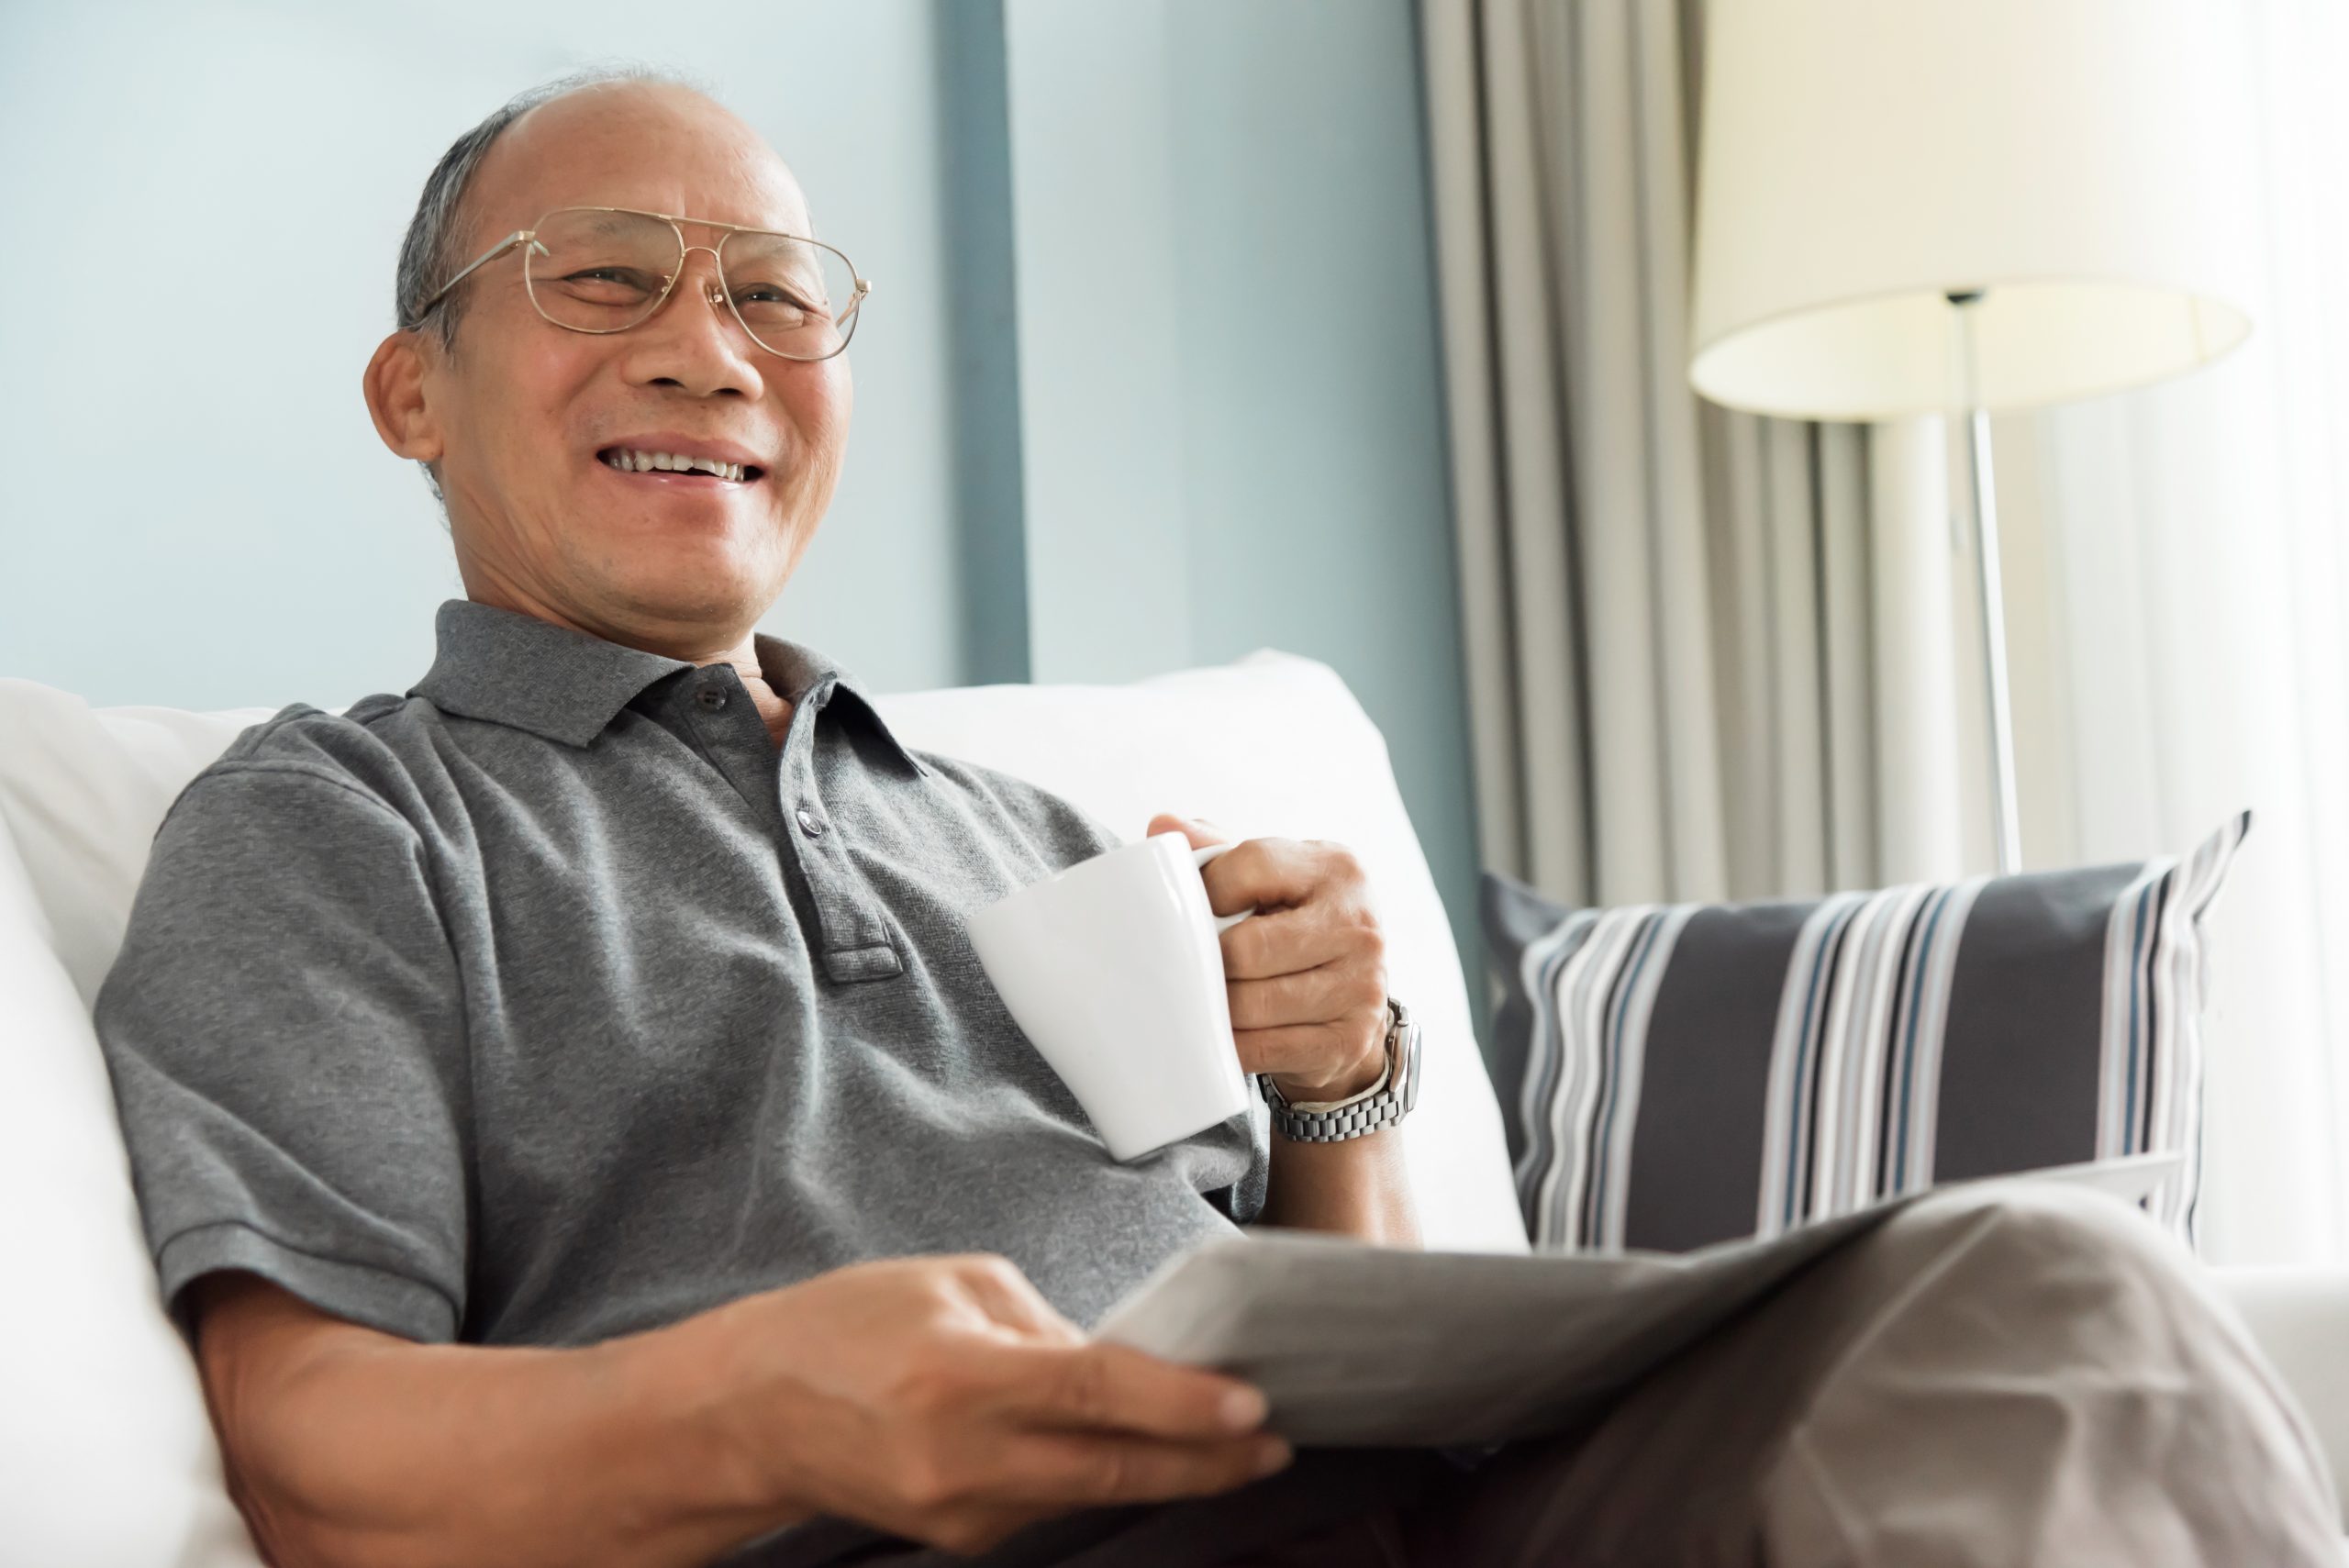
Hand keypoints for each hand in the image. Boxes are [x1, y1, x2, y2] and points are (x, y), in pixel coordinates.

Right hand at [704, 1255, 1289, 1555]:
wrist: (749, 1413)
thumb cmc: (843, 1327)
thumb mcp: (952, 1285)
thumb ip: (1045, 1324)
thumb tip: (1123, 1360)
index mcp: (961, 1377)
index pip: (1097, 1394)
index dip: (1182, 1405)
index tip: (1249, 1406)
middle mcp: (962, 1458)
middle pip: (1113, 1470)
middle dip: (1205, 1462)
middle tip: (1270, 1445)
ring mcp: (959, 1512)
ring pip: (1087, 1494)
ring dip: (1157, 1468)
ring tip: (1221, 1439)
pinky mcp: (957, 1536)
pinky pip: (1047, 1504)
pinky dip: (1093, 1474)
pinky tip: (1124, 1448)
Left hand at [1148, 814, 1389, 1102]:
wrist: (1353, 992)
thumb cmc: (1296, 922)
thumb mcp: (1271, 877)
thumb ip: (1218, 850)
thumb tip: (1162, 825)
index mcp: (1337, 868)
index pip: (1252, 866)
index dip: (1207, 889)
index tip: (1193, 909)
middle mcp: (1359, 924)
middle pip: (1248, 947)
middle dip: (1208, 961)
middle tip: (1185, 966)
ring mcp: (1361, 985)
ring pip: (1254, 1004)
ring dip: (1215, 1007)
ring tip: (1199, 999)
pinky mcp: (1349, 1039)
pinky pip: (1267, 1048)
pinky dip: (1232, 1045)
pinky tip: (1221, 1034)